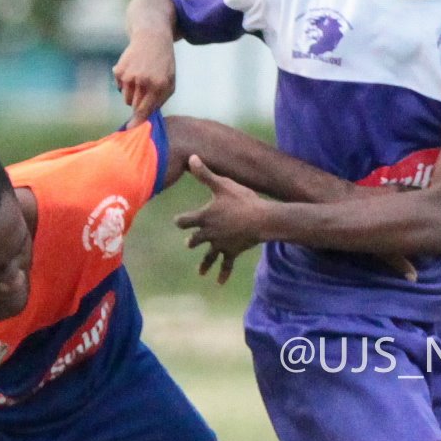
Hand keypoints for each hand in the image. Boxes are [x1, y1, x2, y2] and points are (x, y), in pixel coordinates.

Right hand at [113, 34, 176, 126]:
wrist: (152, 39)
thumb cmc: (163, 65)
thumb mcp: (170, 82)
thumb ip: (159, 101)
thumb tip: (145, 119)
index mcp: (157, 86)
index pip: (144, 110)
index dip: (137, 122)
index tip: (130, 130)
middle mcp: (142, 81)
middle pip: (134, 106)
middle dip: (139, 104)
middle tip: (146, 91)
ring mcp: (128, 75)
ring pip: (126, 98)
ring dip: (132, 94)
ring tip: (141, 80)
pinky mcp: (118, 70)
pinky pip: (119, 87)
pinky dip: (125, 84)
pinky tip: (133, 71)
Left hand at [174, 155, 267, 284]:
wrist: (261, 219)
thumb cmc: (242, 200)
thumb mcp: (222, 184)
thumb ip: (205, 174)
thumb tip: (191, 157)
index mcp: (204, 217)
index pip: (184, 221)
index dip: (181, 221)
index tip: (178, 221)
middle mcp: (209, 233)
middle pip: (195, 240)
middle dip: (193, 241)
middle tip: (190, 243)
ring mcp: (221, 244)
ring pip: (209, 256)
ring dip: (204, 263)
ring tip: (201, 271)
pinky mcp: (233, 251)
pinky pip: (226, 265)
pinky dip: (223, 274)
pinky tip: (219, 283)